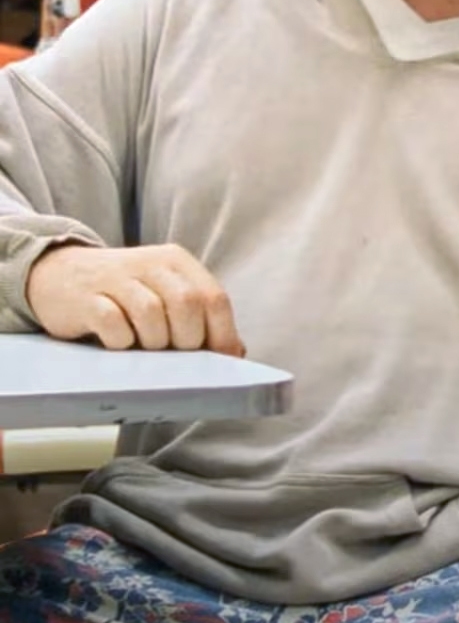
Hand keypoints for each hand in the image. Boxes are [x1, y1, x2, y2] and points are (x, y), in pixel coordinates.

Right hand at [25, 243, 244, 356]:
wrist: (58, 275)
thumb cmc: (123, 294)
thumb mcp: (165, 294)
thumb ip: (200, 318)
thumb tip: (235, 353)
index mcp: (177, 262)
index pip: (214, 298)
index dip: (222, 334)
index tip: (221, 360)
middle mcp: (150, 264)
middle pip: (187, 304)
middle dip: (187, 339)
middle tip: (174, 354)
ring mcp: (116, 278)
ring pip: (151, 313)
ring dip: (153, 341)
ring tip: (144, 348)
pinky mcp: (86, 297)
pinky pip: (113, 322)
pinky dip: (121, 341)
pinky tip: (118, 343)